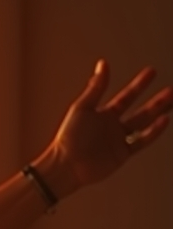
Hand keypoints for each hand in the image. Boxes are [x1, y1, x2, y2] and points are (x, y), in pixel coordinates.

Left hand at [47, 60, 170, 191]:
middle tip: (171, 90)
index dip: (139, 84)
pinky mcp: (122, 153)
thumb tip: (103, 64)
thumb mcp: (83, 107)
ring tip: (172, 101)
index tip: (151, 72)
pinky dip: (153, 131)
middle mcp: (113, 126)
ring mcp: (119, 140)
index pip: (126, 97)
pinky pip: (142, 141)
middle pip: (140, 111)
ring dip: (158, 113)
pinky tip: (164, 120)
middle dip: (156, 101)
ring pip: (144, 124)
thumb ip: (96, 87)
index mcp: (102, 114)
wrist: (66, 165)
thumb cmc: (69, 136)